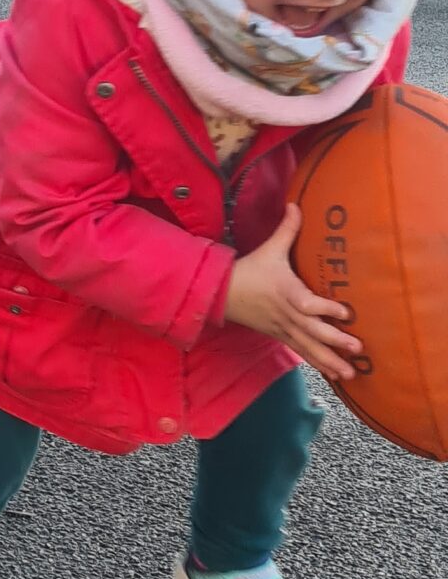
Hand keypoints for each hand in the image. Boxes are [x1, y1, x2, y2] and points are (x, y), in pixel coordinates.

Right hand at [223, 204, 360, 381]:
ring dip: (330, 360)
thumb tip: (296, 204)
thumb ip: (287, 230)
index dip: (326, 308)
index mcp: (286, 291)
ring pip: (308, 346)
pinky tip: (334, 374)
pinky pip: (302, 351)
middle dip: (335, 340)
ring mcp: (283, 327)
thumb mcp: (269, 249)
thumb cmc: (249, 270)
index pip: (307, 302)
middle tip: (357, 348)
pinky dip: (318, 363)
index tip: (347, 313)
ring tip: (350, 372)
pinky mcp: (281, 336)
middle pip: (312, 330)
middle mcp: (286, 313)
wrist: (221, 293)